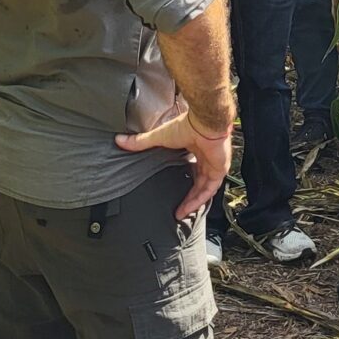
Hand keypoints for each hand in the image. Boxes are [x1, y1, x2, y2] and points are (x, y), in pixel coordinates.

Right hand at [115, 105, 233, 218]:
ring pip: (203, 189)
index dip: (181, 179)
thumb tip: (120, 140)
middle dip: (187, 196)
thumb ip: (141, 142)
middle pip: (197, 182)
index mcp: (194, 149)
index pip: (189, 168)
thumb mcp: (159, 136)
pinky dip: (199, 200)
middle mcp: (205, 158)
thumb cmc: (187, 125)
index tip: (171, 190)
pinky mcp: (218, 171)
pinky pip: (209, 190)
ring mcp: (213, 165)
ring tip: (179, 214)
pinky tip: (188, 209)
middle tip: (176, 209)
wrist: (204, 124)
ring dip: (192, 202)